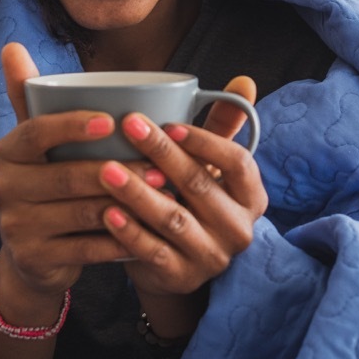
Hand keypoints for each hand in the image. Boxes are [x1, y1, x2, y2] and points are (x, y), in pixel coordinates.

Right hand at [0, 43, 166, 318]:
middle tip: (160, 167)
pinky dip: (122, 241)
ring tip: (164, 195)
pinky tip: (151, 232)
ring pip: (81, 213)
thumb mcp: (39, 141)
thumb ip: (31, 96)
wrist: (34, 253)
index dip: (71, 126)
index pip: (35, 132)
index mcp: (5, 152)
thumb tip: (12, 45)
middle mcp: (1, 188)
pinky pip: (87, 249)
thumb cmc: (50, 180)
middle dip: (118, 171)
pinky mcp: (35, 260)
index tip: (111, 120)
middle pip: (65, 176)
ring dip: (128, 205)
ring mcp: (15, 227)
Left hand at [97, 77, 268, 299]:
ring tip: (106, 169)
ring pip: (173, 219)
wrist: (177, 263)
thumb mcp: (211, 166)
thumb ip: (223, 126)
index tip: (170, 123)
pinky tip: (106, 212)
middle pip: (200, 186)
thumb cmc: (193, 200)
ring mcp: (212, 257)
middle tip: (128, 125)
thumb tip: (245, 80)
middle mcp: (239, 229)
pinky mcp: (182, 277)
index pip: (238, 163)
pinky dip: (129, 232)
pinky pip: (153, 252)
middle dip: (162, 154)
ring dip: (137, 193)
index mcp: (252, 196)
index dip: (206, 142)